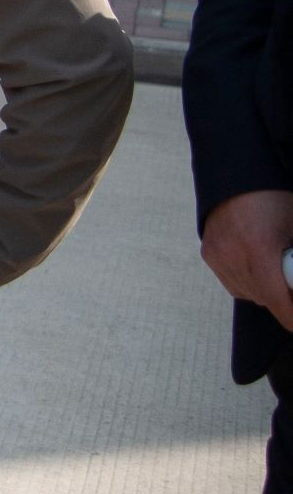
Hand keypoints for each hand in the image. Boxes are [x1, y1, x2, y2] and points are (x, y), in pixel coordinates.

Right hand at [201, 189, 292, 330]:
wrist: (236, 176)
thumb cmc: (274, 199)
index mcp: (259, 248)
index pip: (277, 300)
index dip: (291, 318)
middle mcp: (233, 254)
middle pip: (265, 299)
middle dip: (282, 298)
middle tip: (290, 283)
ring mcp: (218, 255)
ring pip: (249, 293)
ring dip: (265, 290)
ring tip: (275, 271)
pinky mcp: (209, 254)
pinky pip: (233, 283)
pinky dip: (248, 282)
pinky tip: (256, 267)